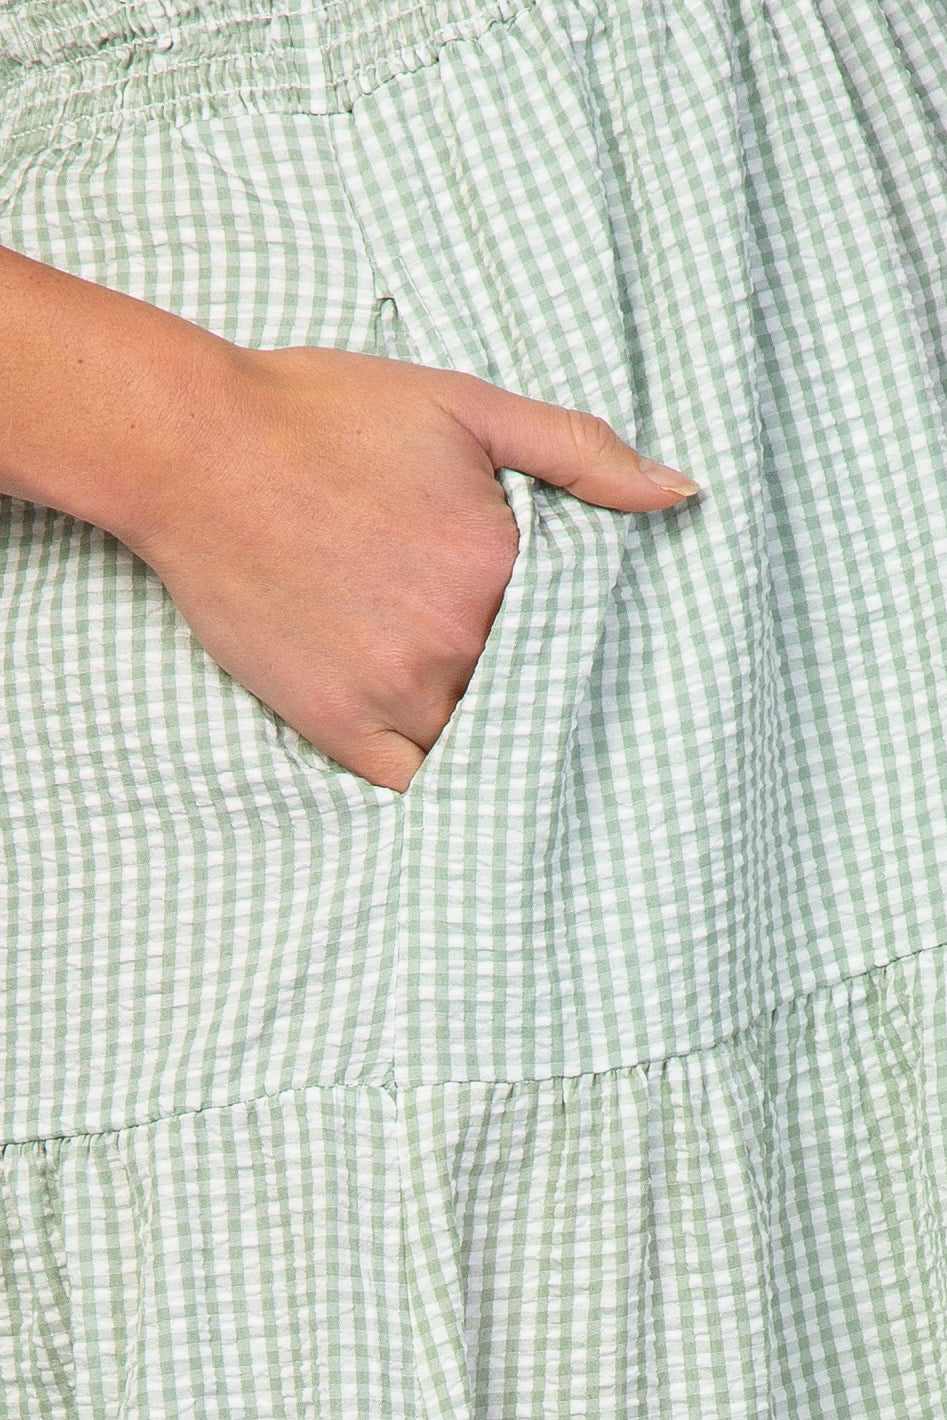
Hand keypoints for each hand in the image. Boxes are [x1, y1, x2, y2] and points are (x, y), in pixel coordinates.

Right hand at [131, 344, 697, 789]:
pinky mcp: (334, 723)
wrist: (195, 449)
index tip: (585, 637)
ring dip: (500, 732)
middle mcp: (455, 644)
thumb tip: (682, 493)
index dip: (586, 636)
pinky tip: (457, 760)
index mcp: (499, 569)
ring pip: (484, 744)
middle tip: (560, 688)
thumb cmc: (325, 416)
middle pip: (537, 694)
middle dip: (548, 687)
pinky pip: (415, 785)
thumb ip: (581, 452)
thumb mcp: (467, 405)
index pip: (583, 633)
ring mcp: (392, 693)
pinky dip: (444, 777)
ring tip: (509, 721)